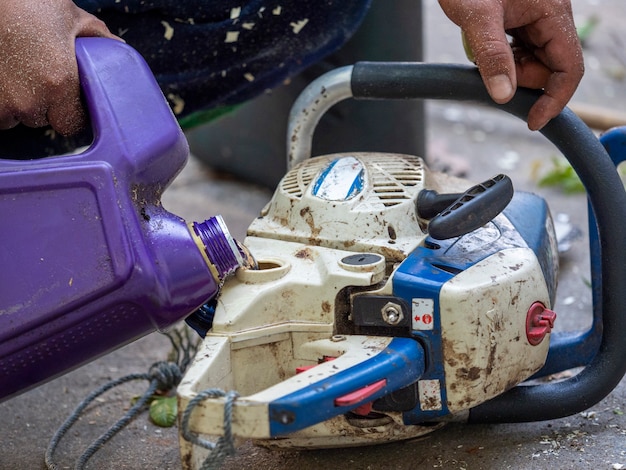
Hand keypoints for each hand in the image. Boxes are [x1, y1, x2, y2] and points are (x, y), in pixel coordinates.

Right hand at [0, 0, 119, 134]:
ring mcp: (1, 100)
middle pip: (42, 120)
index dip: (73, 113)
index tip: (71, 100)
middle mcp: (29, 100)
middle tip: (44, 78)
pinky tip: (8, 78)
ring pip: (17, 117)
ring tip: (24, 75)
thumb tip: (117, 49)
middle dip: (46, 104)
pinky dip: (3, 100)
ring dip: (22, 103)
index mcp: (59, 84)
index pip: (71, 124)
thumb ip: (99, 38)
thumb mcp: (72, 18)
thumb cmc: (28, 2)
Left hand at [438, 0, 583, 129]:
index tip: (533, 121)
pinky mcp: (520, 22)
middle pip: (549, 68)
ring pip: (533, 62)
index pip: (570, 68)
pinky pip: (519, 52)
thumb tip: (504, 96)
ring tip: (483, 50)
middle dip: (521, 79)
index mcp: (553, 12)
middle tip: (490, 70)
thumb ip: (493, 56)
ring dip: (509, 69)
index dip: (554, 99)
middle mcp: (550, 17)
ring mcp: (536, 19)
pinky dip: (502, 59)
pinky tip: (484, 47)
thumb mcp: (477, 17)